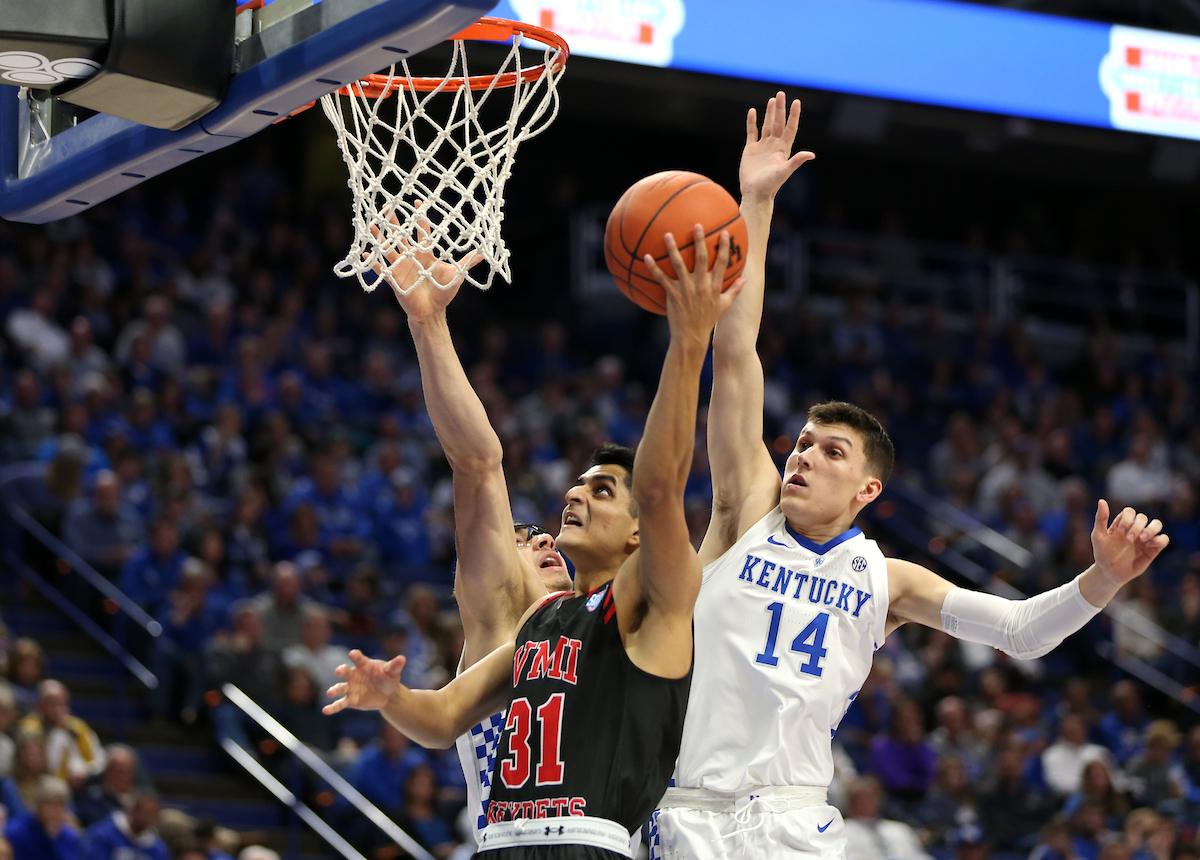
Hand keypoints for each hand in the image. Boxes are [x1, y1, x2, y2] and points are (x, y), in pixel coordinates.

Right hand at [323, 649, 405, 713]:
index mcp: (364, 665)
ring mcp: (351, 688)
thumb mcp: (392, 672)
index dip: (356, 656)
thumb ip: (394, 666)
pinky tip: (325, 710)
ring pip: (340, 688)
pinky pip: (340, 704)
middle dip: (342, 670)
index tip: (353, 654)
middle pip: (346, 671)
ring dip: (335, 689)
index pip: (359, 659)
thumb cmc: (388, 678)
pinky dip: (332, 707)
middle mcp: (354, 675)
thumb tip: (402, 658)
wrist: (388, 694)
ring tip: (330, 692)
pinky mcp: (350, 700)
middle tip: (339, 670)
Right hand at [372, 204, 483, 323]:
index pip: (422, 231)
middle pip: (401, 236)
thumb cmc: (444, 293)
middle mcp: (411, 257)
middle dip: (394, 223)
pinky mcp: (395, 280)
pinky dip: (374, 263)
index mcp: (425, 253)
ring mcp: (401, 268)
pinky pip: (382, 270)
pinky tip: (366, 253)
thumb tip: (483, 253)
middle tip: (387, 207)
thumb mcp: (456, 276)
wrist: (433, 312)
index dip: (419, 218)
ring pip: (388, 249)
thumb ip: (466, 263)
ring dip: (380, 238)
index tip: (417, 202)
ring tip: (371, 226)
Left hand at [644, 226, 745, 344]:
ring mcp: (686, 290)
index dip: (724, 248)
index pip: (722, 264)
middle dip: (700, 241)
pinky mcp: (673, 295)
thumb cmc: (708, 320)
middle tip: (697, 225)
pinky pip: (662, 279)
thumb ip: (735, 290)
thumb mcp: (724, 306)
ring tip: (668, 235)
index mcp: (714, 286)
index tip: (725, 233)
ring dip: (673, 249)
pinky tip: (646, 256)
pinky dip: (653, 268)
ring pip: (679, 265)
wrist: (692, 336)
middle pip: (701, 259)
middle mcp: (701, 286)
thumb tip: (746, 279)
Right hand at [740, 92, 813, 203]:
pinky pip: (752, 132)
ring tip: (772, 100)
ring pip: (766, 125)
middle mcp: (774, 145)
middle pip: (778, 123)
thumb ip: (796, 161)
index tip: (796, 102)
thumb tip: (811, 154)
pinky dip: (752, 122)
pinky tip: (753, 112)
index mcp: (783, 149)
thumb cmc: (770, 185)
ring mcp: (762, 147)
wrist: (754, 193)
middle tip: (781, 94)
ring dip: (769, 113)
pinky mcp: (751, 150)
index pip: (790, 128)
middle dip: (780, 108)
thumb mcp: (784, 172)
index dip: (794, 115)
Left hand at [1091, 499, 1168, 586]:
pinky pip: (1163, 539)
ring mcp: (1144, 538)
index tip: (1120, 532)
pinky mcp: (1153, 549)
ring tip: (1142, 539)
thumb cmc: (1102, 553)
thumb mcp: (1098, 536)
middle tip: (1129, 539)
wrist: (1109, 573)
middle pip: (1143, 517)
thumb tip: (1101, 500)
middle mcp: (1134, 529)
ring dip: (1151, 529)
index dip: (1127, 519)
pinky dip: (1159, 539)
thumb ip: (1101, 519)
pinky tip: (1149, 545)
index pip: (1130, 512)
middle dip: (1137, 526)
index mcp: (1122, 524)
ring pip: (1157, 524)